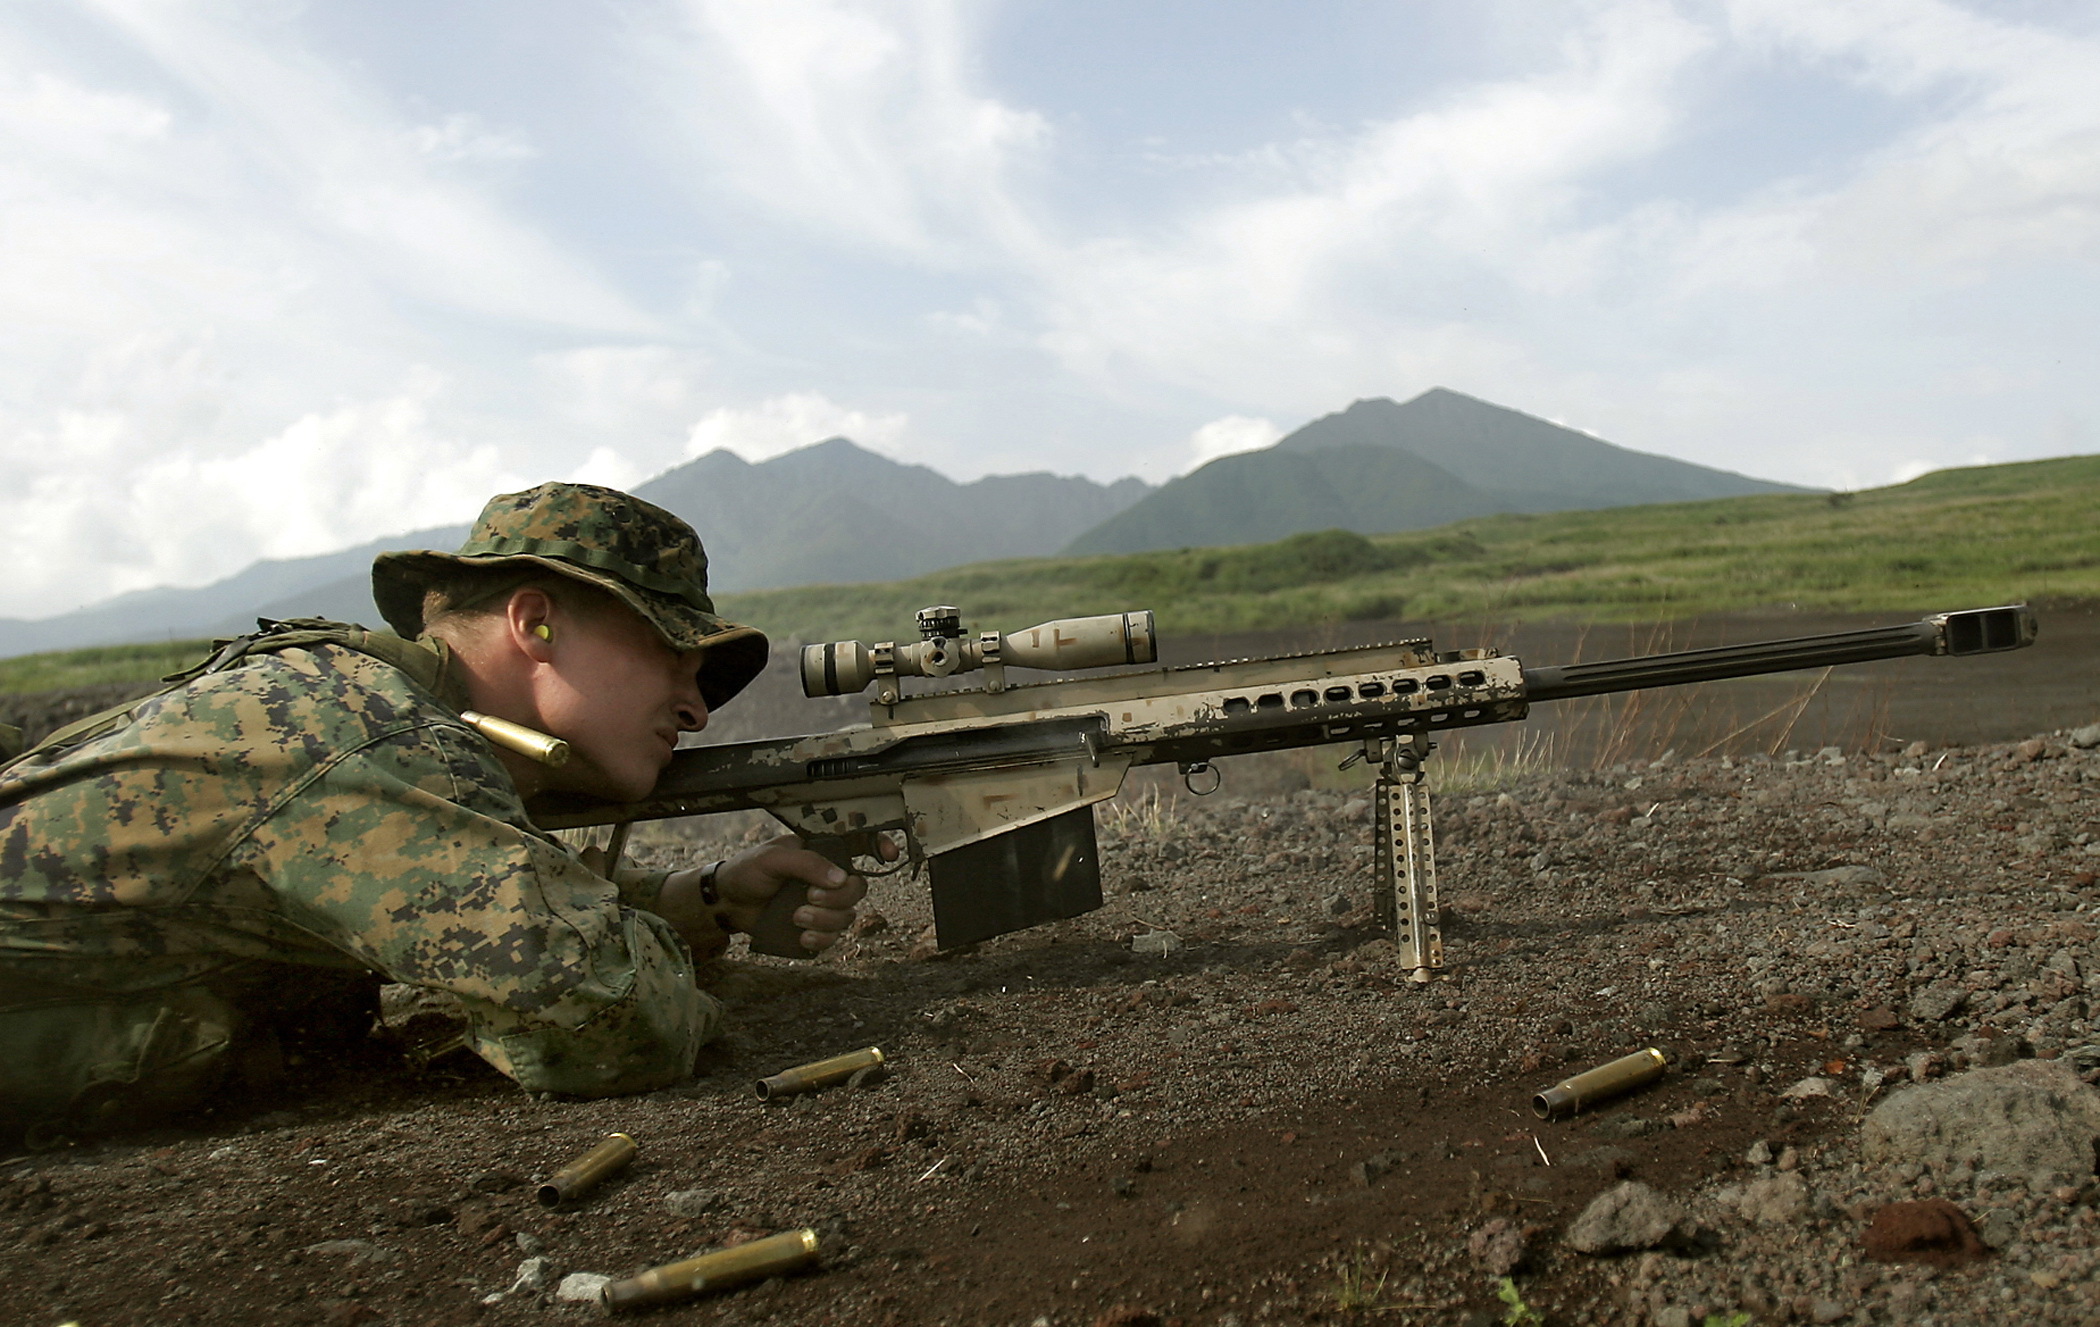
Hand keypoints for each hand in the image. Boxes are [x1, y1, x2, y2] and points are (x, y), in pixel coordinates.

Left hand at [713, 834, 888, 953]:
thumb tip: (839, 878)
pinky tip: (801, 936)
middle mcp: (827, 877)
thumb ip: (807, 863)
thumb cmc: (747, 871)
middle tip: (809, 897)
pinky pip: (833, 938)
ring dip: (825, 920)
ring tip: (796, 916)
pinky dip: (820, 939)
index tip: (888, 855)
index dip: (880, 846)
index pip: (860, 844)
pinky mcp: (815, 928)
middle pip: (858, 888)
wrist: (727, 903)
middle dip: (838, 898)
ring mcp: (823, 904)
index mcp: (821, 852)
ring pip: (848, 916)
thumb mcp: (773, 858)